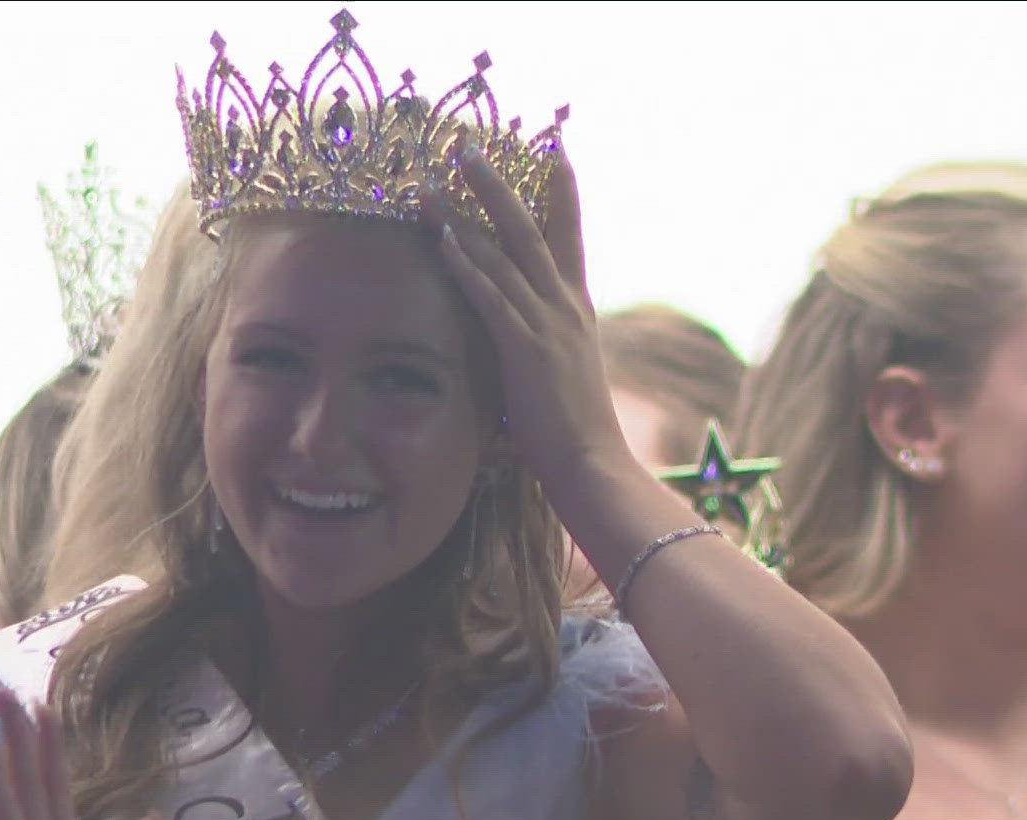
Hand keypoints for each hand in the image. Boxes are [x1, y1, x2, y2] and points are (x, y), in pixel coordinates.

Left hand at [426, 148, 633, 494]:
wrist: (593, 465)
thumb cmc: (576, 430)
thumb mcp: (565, 372)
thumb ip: (547, 343)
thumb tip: (527, 336)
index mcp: (576, 308)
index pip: (568, 234)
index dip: (561, 189)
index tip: (552, 146)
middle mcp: (565, 305)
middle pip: (529, 227)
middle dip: (497, 185)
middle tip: (467, 147)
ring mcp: (547, 324)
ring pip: (503, 254)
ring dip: (465, 216)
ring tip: (433, 183)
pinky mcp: (526, 349)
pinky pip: (492, 297)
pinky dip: (467, 266)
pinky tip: (443, 240)